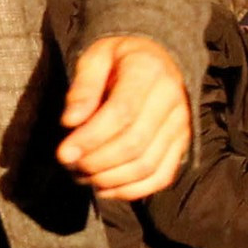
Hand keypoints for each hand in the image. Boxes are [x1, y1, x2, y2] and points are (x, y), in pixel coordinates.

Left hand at [54, 33, 190, 199]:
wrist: (159, 57)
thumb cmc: (120, 57)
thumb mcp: (96, 56)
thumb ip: (83, 88)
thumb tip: (70, 122)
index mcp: (148, 71)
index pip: (121, 113)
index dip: (91, 138)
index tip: (64, 153)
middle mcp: (172, 99)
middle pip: (134, 144)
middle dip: (96, 162)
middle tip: (69, 165)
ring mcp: (181, 125)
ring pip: (146, 165)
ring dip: (110, 179)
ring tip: (82, 176)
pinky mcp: (183, 144)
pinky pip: (162, 176)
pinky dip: (132, 190)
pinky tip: (105, 188)